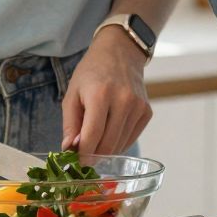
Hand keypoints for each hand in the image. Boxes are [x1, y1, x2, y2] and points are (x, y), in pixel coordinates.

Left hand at [62, 26, 153, 155]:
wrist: (120, 52)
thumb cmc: (91, 73)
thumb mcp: (72, 94)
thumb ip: (70, 124)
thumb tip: (70, 150)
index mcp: (100, 95)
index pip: (92, 137)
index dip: (82, 155)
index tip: (75, 163)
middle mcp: (123, 101)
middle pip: (108, 144)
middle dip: (93, 156)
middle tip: (83, 158)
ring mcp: (138, 107)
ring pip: (120, 145)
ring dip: (105, 151)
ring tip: (95, 143)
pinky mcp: (147, 112)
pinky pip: (131, 138)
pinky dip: (118, 143)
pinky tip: (109, 134)